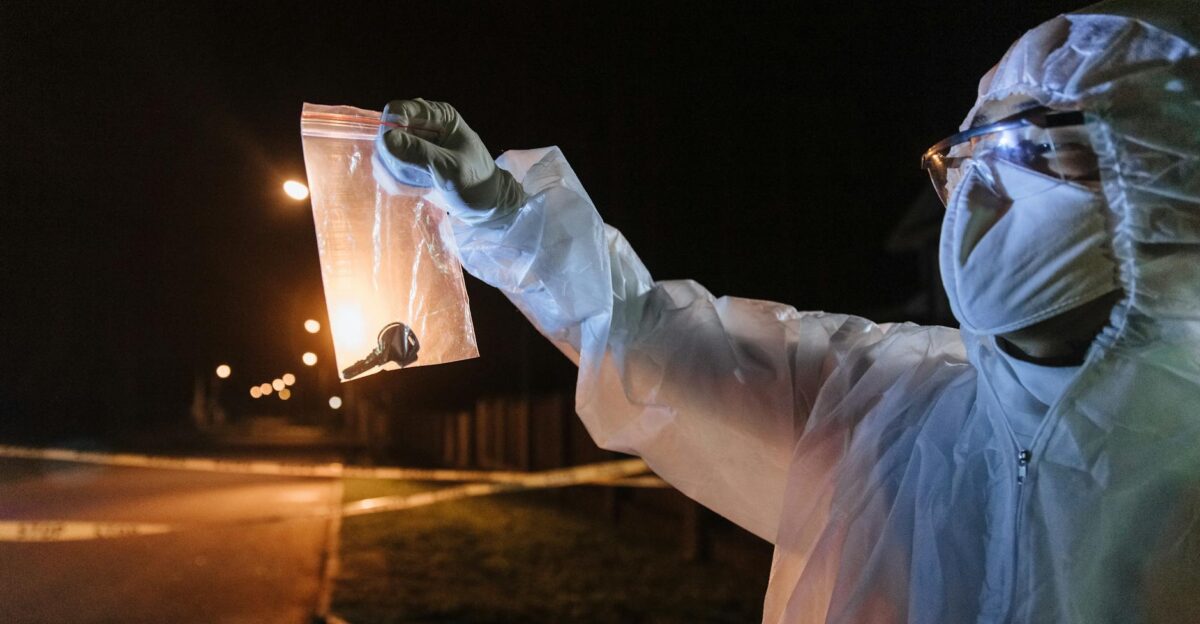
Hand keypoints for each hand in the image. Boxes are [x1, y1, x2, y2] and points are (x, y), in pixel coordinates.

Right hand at [374, 98, 526, 223]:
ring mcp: (414, 144)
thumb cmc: (476, 182)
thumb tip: (386, 139)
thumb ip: (420, 153)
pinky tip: (417, 190)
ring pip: (383, 153)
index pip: (397, 109)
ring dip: (394, 173)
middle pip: (386, 133)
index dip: (390, 130)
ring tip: (419, 185)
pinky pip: (387, 168)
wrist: (486, 205)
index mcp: (438, 116)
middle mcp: (423, 125)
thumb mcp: (450, 169)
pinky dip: (397, 182)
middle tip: (412, 175)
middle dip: (392, 158)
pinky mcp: (409, 163)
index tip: (398, 154)